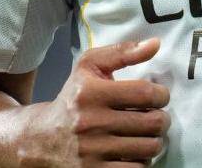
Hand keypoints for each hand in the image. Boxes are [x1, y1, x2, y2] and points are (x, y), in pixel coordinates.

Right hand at [20, 38, 169, 166]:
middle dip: (162, 119)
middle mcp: (92, 123)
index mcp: (92, 93)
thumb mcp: (90, 66)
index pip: (145, 93)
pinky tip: (134, 152)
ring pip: (148, 148)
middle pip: (152, 123)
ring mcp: (92, 153)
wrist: (39, 140)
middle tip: (156, 117)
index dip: (162, 95)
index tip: (159, 97)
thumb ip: (123, 52)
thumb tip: (156, 44)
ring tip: (146, 134)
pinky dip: (142, 161)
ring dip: (154, 141)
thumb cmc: (73, 98)